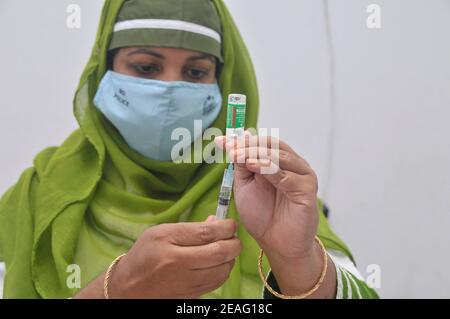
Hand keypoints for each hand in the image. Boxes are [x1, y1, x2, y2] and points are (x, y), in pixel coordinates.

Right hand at [108, 216, 240, 297]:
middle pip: (219, 253)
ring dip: (230, 259)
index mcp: (167, 241)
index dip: (226, 227)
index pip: (206, 233)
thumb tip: (216, 222)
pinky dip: (222, 272)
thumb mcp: (161, 232)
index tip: (231, 224)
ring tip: (226, 251)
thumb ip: (190, 228)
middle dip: (234, 243)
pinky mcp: (190, 296)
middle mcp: (177, 263)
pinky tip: (218, 265)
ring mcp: (184, 283)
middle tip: (234, 238)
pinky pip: (215, 283)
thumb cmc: (144, 254)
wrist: (128, 287)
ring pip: (222, 271)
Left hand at [215, 133, 318, 260]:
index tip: (221, 141)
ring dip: (256, 154)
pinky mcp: (307, 190)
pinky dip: (270, 169)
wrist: (277, 244)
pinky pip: (288, 176)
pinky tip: (254, 166)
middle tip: (230, 148)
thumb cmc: (262, 215)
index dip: (241, 140)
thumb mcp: (245, 186)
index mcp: (278, 161)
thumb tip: (232, 144)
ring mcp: (302, 176)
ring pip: (279, 156)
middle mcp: (292, 165)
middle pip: (271, 144)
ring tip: (237, 155)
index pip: (261, 142)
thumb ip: (241, 165)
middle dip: (248, 145)